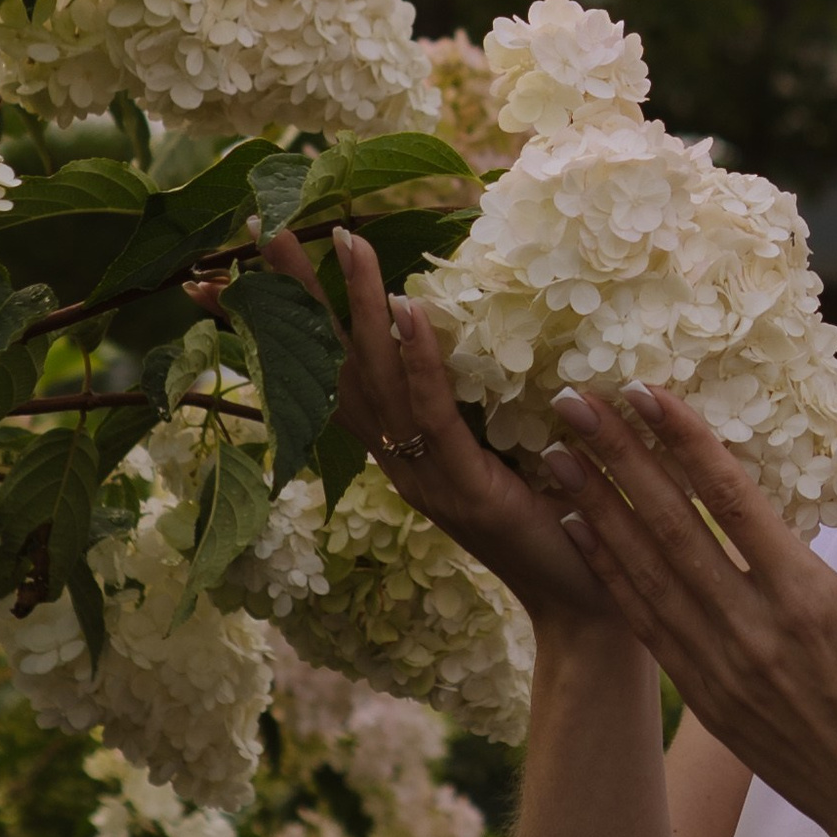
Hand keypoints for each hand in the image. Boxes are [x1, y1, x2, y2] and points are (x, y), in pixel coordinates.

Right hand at [245, 227, 616, 629]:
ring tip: (347, 242)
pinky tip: (409, 309)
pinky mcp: (466, 490)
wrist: (585, 606)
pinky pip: (434, 414)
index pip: (334, 370)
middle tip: (272, 229)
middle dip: (300, 298)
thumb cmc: (556, 522)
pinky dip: (420, 360)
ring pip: (379, 380)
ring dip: (361, 308)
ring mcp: (425, 479)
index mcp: (401, 449)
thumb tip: (483, 315)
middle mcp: (397, 462)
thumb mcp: (508, 446)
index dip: (293, 320)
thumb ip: (485, 395)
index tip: (251, 262)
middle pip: (333, 366)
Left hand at [539, 388, 836, 836]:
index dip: (684, 440)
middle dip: (618, 458)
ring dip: (598, 508)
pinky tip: (579, 531)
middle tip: (572, 401)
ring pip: (646, 573)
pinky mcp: (706, 700)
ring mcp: (720, 669)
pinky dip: (609, 574)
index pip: (731, 500)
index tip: (644, 390)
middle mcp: (751, 631)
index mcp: (808, 600)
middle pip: (670, 527)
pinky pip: (646, 624)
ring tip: (556, 454)